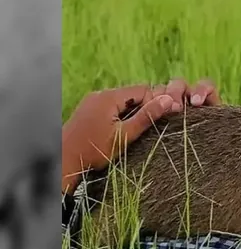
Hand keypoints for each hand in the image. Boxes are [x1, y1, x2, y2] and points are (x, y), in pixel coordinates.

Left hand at [61, 78, 220, 192]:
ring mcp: (93, 100)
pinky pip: (113, 106)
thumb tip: (169, 100)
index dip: (155, 103)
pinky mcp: (90, 109)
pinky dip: (122, 115)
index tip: (161, 120)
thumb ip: (146, 117)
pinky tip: (122, 130)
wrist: (63, 159)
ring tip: (136, 131)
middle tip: (151, 127)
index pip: (143, 89)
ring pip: (124, 101)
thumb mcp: (124, 135)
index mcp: (110, 96)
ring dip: (134, 113)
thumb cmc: (94, 150)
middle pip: (133, 94)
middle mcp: (101, 94)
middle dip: (145, 107)